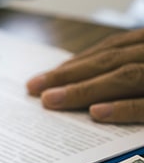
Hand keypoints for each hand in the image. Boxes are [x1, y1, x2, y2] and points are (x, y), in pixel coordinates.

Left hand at [27, 30, 143, 122]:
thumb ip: (129, 63)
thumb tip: (84, 77)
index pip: (111, 49)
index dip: (77, 62)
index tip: (47, 76)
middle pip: (109, 61)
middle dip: (68, 75)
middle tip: (34, 88)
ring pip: (125, 76)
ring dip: (84, 89)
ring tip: (50, 100)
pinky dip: (122, 107)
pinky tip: (95, 112)